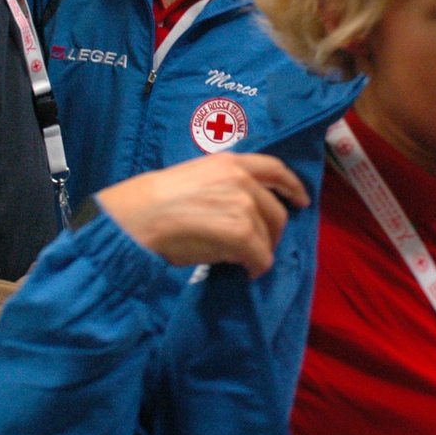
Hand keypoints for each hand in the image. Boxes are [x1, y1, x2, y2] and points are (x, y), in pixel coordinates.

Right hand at [97, 153, 307, 277]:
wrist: (134, 218)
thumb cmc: (151, 202)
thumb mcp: (193, 179)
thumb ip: (223, 188)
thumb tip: (243, 215)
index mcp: (228, 162)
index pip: (274, 168)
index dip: (292, 186)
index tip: (301, 200)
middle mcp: (241, 179)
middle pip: (276, 210)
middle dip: (273, 231)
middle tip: (261, 246)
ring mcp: (242, 205)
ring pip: (268, 236)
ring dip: (260, 252)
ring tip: (244, 262)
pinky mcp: (240, 232)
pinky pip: (261, 256)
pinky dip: (257, 267)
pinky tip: (246, 272)